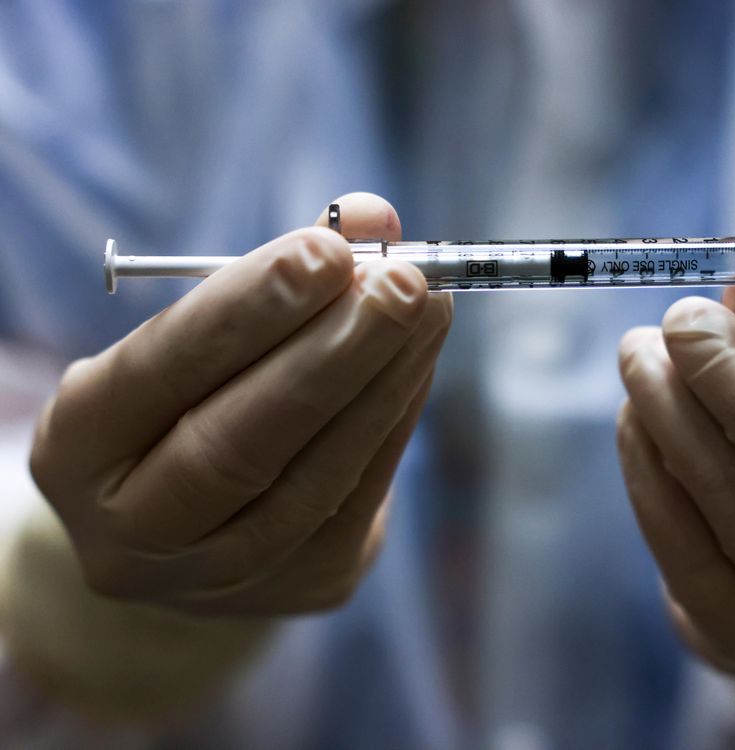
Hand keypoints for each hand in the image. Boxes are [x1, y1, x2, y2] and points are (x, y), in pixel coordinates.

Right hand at [30, 192, 451, 614]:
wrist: (190, 528)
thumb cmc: (187, 405)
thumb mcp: (197, 341)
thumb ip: (277, 275)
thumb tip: (374, 218)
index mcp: (78, 449)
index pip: (162, 371)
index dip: (249, 310)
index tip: (326, 249)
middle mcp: (133, 530)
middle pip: (238, 443)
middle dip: (331, 354)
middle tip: (400, 280)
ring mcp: (219, 575)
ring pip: (313, 479)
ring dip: (383, 382)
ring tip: (428, 308)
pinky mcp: (303, 584)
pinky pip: (360, 494)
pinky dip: (397, 418)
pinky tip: (420, 360)